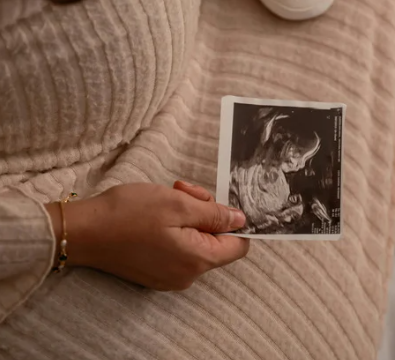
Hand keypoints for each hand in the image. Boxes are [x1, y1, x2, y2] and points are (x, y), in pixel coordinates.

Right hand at [46, 182, 248, 290]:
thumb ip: (215, 214)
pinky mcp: (154, 271)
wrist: (82, 231)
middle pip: (216, 240)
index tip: (217, 201)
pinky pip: (179, 248)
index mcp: (198, 260)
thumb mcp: (179, 204)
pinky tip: (157, 212)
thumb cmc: (129, 214)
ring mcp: (169, 276)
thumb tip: (241, 221)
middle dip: (205, 211)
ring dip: (189, 215)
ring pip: (197, 240)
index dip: (234, 221)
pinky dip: (175, 227)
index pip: (239, 246)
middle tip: (184, 190)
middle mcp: (187, 275)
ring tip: (168, 196)